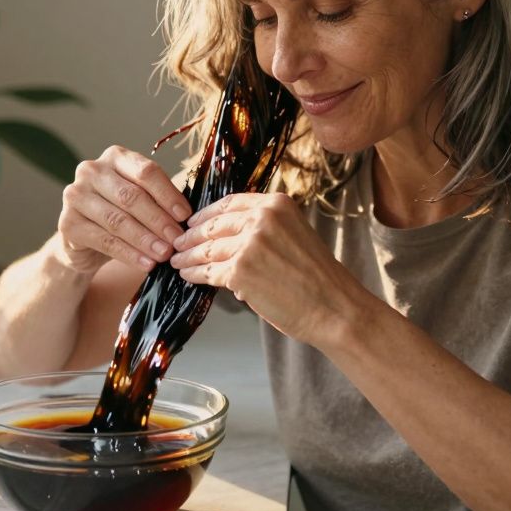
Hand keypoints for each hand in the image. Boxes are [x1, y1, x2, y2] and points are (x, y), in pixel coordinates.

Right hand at [55, 145, 192, 273]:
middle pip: (131, 196)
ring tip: (165, 254)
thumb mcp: (141, 200)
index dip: (168, 195)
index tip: (185, 216)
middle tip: (178, 240)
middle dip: (158, 221)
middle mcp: (91, 170)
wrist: (85, 241)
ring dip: (145, 240)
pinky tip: (146, 263)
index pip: (145, 171)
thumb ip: (161, 199)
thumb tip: (191, 215)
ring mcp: (75, 195)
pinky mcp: (67, 223)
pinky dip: (129, 254)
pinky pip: (104, 240)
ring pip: (118, 220)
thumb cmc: (121, 215)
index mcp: (115, 157)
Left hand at [169, 192, 373, 345]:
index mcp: (276, 204)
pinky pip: (207, 270)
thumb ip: (265, 227)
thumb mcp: (294, 234)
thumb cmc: (317, 278)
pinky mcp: (239, 270)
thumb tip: (227, 234)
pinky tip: (187, 275)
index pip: (229, 203)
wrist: (334, 308)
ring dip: (187, 256)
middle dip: (191, 235)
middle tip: (177, 243)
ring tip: (177, 261)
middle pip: (213, 224)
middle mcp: (262, 218)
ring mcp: (249, 244)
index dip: (206, 213)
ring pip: (206, 248)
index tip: (193, 221)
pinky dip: (193, 273)